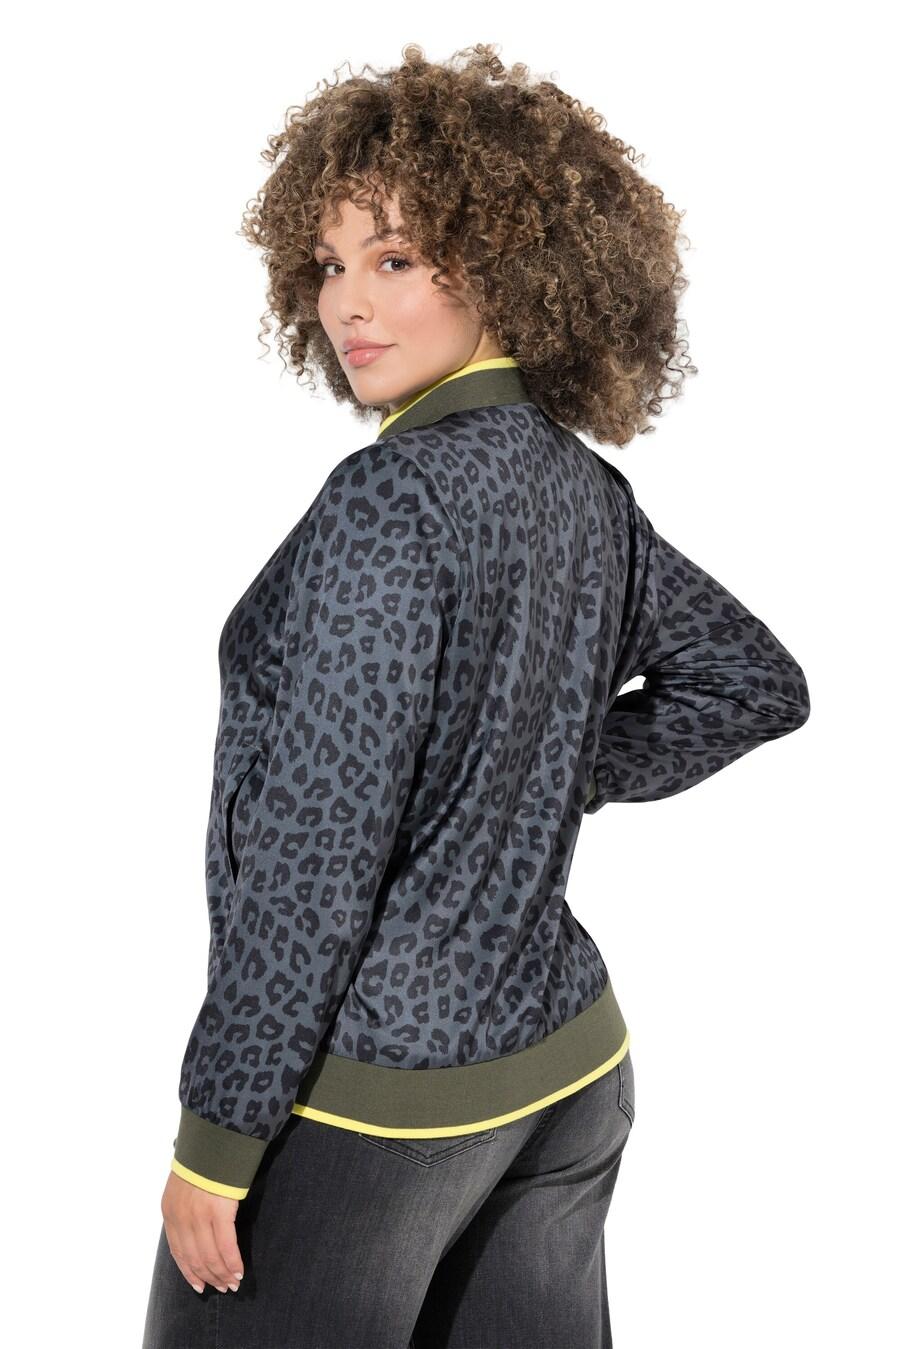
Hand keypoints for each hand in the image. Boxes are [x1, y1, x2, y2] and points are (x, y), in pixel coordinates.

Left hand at [160, 1170, 243, 1293]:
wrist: (214, 1136)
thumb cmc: (203, 1159)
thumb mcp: (183, 1185)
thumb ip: (185, 1208)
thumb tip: (195, 1230)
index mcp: (169, 1211)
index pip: (177, 1252)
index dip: (189, 1271)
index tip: (200, 1285)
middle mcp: (181, 1217)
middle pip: (194, 1257)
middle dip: (209, 1276)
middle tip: (223, 1287)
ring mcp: (199, 1216)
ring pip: (210, 1256)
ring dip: (222, 1273)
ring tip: (233, 1283)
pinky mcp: (219, 1211)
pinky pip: (226, 1245)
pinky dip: (233, 1262)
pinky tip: (239, 1270)